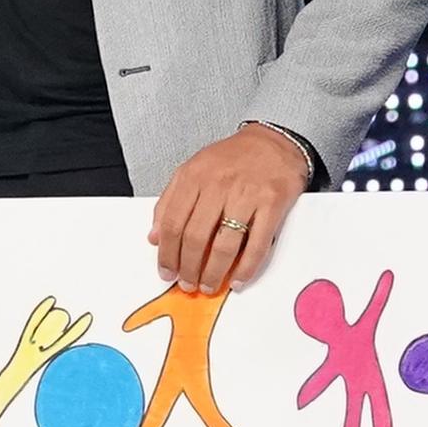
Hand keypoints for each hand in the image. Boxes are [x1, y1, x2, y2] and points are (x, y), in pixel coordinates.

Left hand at [150, 123, 310, 292]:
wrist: (274, 141)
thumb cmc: (232, 159)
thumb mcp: (193, 170)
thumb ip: (170, 202)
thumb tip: (153, 237)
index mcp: (194, 177)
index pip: (172, 223)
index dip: (167, 253)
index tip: (166, 272)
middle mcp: (218, 185)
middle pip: (195, 237)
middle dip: (188, 268)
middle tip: (187, 284)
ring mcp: (247, 195)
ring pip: (224, 245)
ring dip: (214, 273)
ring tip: (208, 286)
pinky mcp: (272, 204)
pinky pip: (257, 244)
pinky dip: (246, 268)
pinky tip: (238, 280)